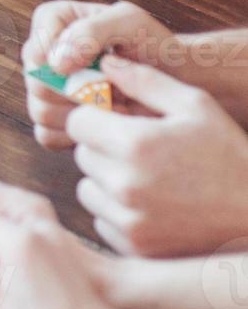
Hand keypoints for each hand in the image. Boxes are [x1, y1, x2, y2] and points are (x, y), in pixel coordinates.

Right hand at [23, 0, 178, 147]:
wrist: (176, 79)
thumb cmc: (154, 46)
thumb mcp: (129, 22)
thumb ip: (90, 31)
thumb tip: (55, 63)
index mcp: (54, 22)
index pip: (35, 48)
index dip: (64, 63)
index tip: (98, 64)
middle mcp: (45, 55)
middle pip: (36, 83)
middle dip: (77, 90)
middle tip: (111, 88)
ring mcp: (48, 89)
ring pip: (40, 111)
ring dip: (83, 113)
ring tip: (115, 104)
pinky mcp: (56, 120)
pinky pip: (48, 135)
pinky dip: (80, 134)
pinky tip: (106, 121)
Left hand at [66, 56, 247, 255]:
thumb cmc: (230, 156)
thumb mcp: (197, 107)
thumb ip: (145, 81)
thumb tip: (105, 62)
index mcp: (135, 144)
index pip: (77, 122)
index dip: (95, 118)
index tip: (115, 122)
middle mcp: (124, 184)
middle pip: (82, 154)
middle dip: (103, 148)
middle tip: (139, 152)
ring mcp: (127, 220)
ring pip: (88, 189)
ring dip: (107, 181)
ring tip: (148, 179)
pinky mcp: (133, 246)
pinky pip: (102, 220)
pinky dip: (118, 212)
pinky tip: (153, 205)